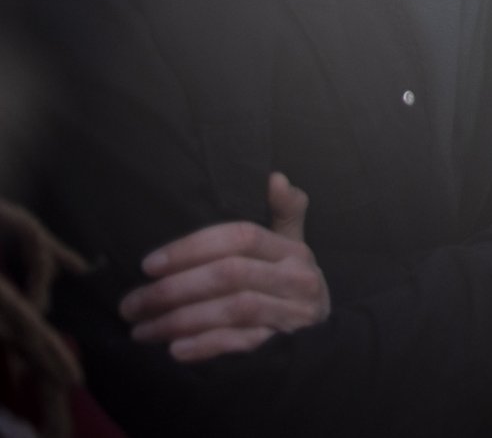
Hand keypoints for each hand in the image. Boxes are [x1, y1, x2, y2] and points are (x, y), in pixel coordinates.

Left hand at [121, 172, 329, 361]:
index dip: (193, 247)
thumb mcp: (294, 245)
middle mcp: (295, 277)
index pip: (241, 237)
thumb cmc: (293, 282)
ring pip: (233, 309)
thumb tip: (275, 178)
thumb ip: (285, 212)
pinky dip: (207, 345)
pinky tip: (175, 350)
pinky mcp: (283, 345)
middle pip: (230, 274)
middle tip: (131, 305)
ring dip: (181, 320)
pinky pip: (242, 344)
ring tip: (141, 330)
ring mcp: (291, 312)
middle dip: (174, 289)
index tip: (148, 265)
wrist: (324, 335)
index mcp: (292, 249)